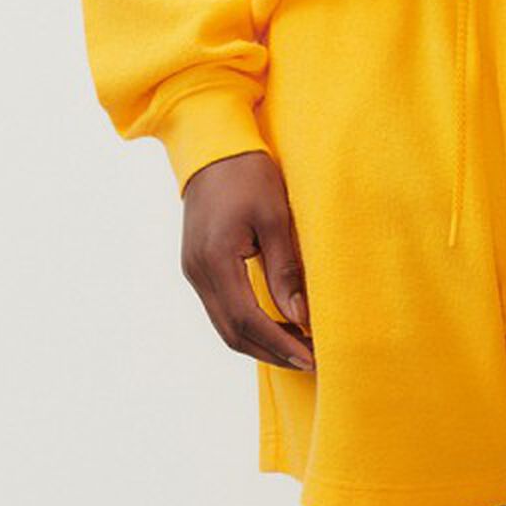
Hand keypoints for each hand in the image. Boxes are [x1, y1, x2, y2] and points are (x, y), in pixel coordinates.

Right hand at [180, 151, 314, 371]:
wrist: (211, 145)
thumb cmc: (247, 173)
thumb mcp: (274, 217)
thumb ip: (285, 270)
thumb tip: (300, 318)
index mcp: (215, 259)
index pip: (248, 320)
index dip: (281, 344)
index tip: (312, 357)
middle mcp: (197, 271)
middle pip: (233, 333)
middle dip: (272, 353)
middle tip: (310, 361)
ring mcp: (193, 270)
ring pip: (225, 326)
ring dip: (261, 343)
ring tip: (298, 348)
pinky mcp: (198, 266)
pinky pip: (222, 310)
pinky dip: (249, 326)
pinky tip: (278, 327)